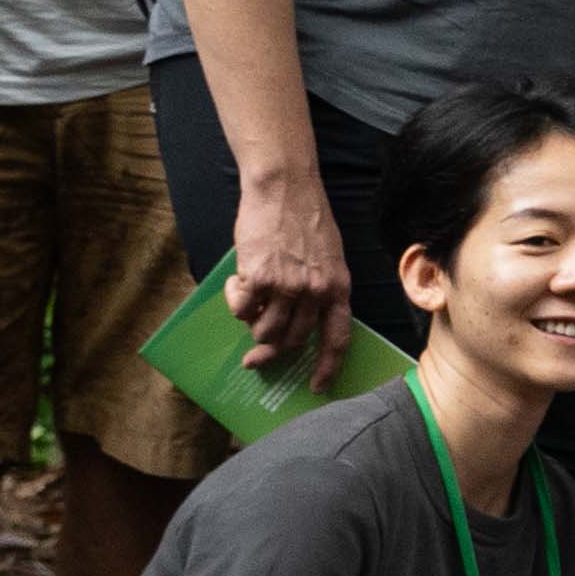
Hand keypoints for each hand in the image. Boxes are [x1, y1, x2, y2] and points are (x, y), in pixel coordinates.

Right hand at [226, 166, 353, 377]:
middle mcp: (315, 292)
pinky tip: (238, 282)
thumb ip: (317, 287)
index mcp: (338, 287)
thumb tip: (295, 320)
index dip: (327, 366)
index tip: (316, 386)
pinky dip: (236, 301)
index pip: (338, 338)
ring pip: (265, 330)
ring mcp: (287, 287)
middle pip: (294, 340)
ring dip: (252, 326)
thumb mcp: (328, 256)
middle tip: (254, 357)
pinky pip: (241, 309)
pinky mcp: (259, 279)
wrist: (285, 189)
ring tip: (249, 304)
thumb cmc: (306, 219)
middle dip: (272, 352)